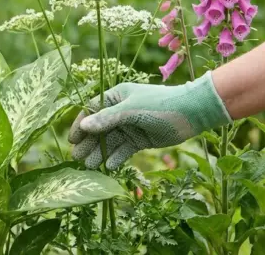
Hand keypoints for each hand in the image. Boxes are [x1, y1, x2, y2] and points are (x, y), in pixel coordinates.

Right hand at [68, 71, 231, 169]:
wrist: (192, 113)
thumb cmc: (160, 105)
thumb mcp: (132, 110)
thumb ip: (107, 119)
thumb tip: (84, 125)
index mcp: (116, 97)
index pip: (92, 111)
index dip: (81, 125)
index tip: (72, 140)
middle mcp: (120, 111)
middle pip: (99, 128)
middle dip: (88, 143)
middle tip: (77, 158)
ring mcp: (130, 126)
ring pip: (111, 141)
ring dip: (100, 152)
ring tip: (90, 166)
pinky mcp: (140, 139)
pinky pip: (124, 149)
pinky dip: (117, 157)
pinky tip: (109, 166)